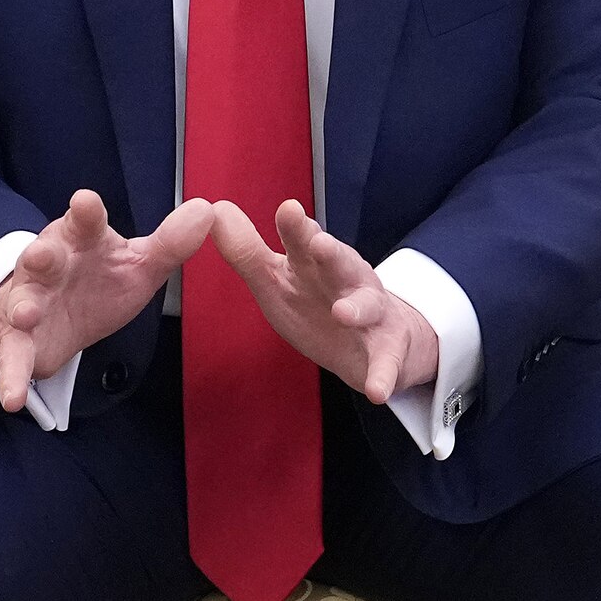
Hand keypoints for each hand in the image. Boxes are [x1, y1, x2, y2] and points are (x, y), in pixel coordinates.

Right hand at [0, 190, 211, 410]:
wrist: (57, 312)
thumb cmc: (100, 277)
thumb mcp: (139, 262)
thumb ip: (171, 243)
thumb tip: (206, 210)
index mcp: (81, 240)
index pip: (84, 221)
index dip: (85, 212)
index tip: (86, 202)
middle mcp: (50, 265)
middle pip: (43, 256)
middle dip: (41, 256)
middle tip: (41, 256)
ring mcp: (31, 301)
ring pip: (23, 302)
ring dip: (22, 308)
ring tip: (25, 315)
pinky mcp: (21, 341)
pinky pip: (14, 359)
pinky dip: (12, 378)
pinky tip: (13, 398)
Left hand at [206, 200, 441, 405]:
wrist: (379, 340)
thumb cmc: (319, 303)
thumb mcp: (279, 279)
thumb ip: (247, 250)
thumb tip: (214, 210)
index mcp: (317, 263)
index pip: (304, 240)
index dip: (296, 227)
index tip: (288, 210)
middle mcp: (347, 280)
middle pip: (339, 262)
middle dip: (330, 253)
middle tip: (319, 244)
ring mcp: (370, 315)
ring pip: (366, 307)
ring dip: (356, 308)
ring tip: (343, 313)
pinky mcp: (386, 352)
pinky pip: (386, 365)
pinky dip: (383, 377)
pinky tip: (378, 391)